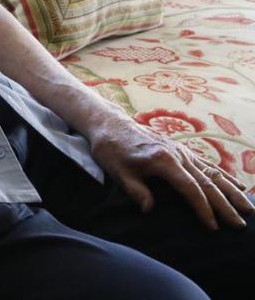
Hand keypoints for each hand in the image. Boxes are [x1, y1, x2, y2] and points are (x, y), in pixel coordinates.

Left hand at [88, 113, 252, 229]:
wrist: (110, 123)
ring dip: (232, 192)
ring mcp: (182, 151)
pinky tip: (239, 186)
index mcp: (163, 160)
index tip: (214, 226)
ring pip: (214, 173)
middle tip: (240, 225)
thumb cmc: (111, 149)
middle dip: (226, 205)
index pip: (190, 188)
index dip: (203, 208)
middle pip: (208, 182)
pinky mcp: (182, 150)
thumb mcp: (117, 171)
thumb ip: (135, 190)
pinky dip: (225, 176)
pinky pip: (208, 164)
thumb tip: (149, 209)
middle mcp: (178, 154)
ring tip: (249, 209)